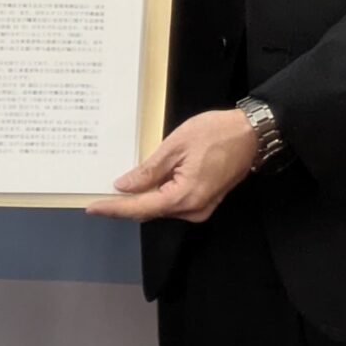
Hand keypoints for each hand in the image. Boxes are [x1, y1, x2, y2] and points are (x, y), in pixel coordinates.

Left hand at [87, 108, 254, 222]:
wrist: (252, 134)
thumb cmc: (216, 133)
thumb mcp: (176, 146)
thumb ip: (149, 170)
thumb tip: (124, 187)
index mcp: (185, 196)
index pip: (141, 208)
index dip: (114, 208)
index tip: (92, 208)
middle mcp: (193, 210)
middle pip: (151, 211)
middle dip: (126, 204)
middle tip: (99, 197)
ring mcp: (201, 208)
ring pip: (162, 208)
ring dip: (142, 199)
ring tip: (118, 188)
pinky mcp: (205, 201)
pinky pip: (174, 203)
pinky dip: (158, 195)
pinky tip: (145, 184)